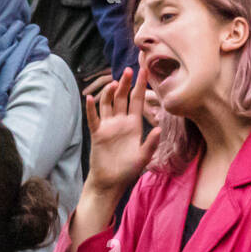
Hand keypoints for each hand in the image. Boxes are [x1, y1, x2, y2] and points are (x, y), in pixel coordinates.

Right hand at [83, 66, 161, 195]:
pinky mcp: (97, 133)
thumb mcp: (143, 158)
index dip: (140, 86)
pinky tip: (90, 98)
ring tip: (114, 83)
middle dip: (125, 84)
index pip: (138, 101)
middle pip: (123, 98)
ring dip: (110, 93)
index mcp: (134, 125)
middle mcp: (121, 122)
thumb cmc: (128, 171)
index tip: (144, 70)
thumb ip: (151, 143)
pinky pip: (93, 118)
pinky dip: (91, 108)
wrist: (111, 182)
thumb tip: (160, 129)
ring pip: (108, 104)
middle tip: (128, 70)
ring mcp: (108, 126)